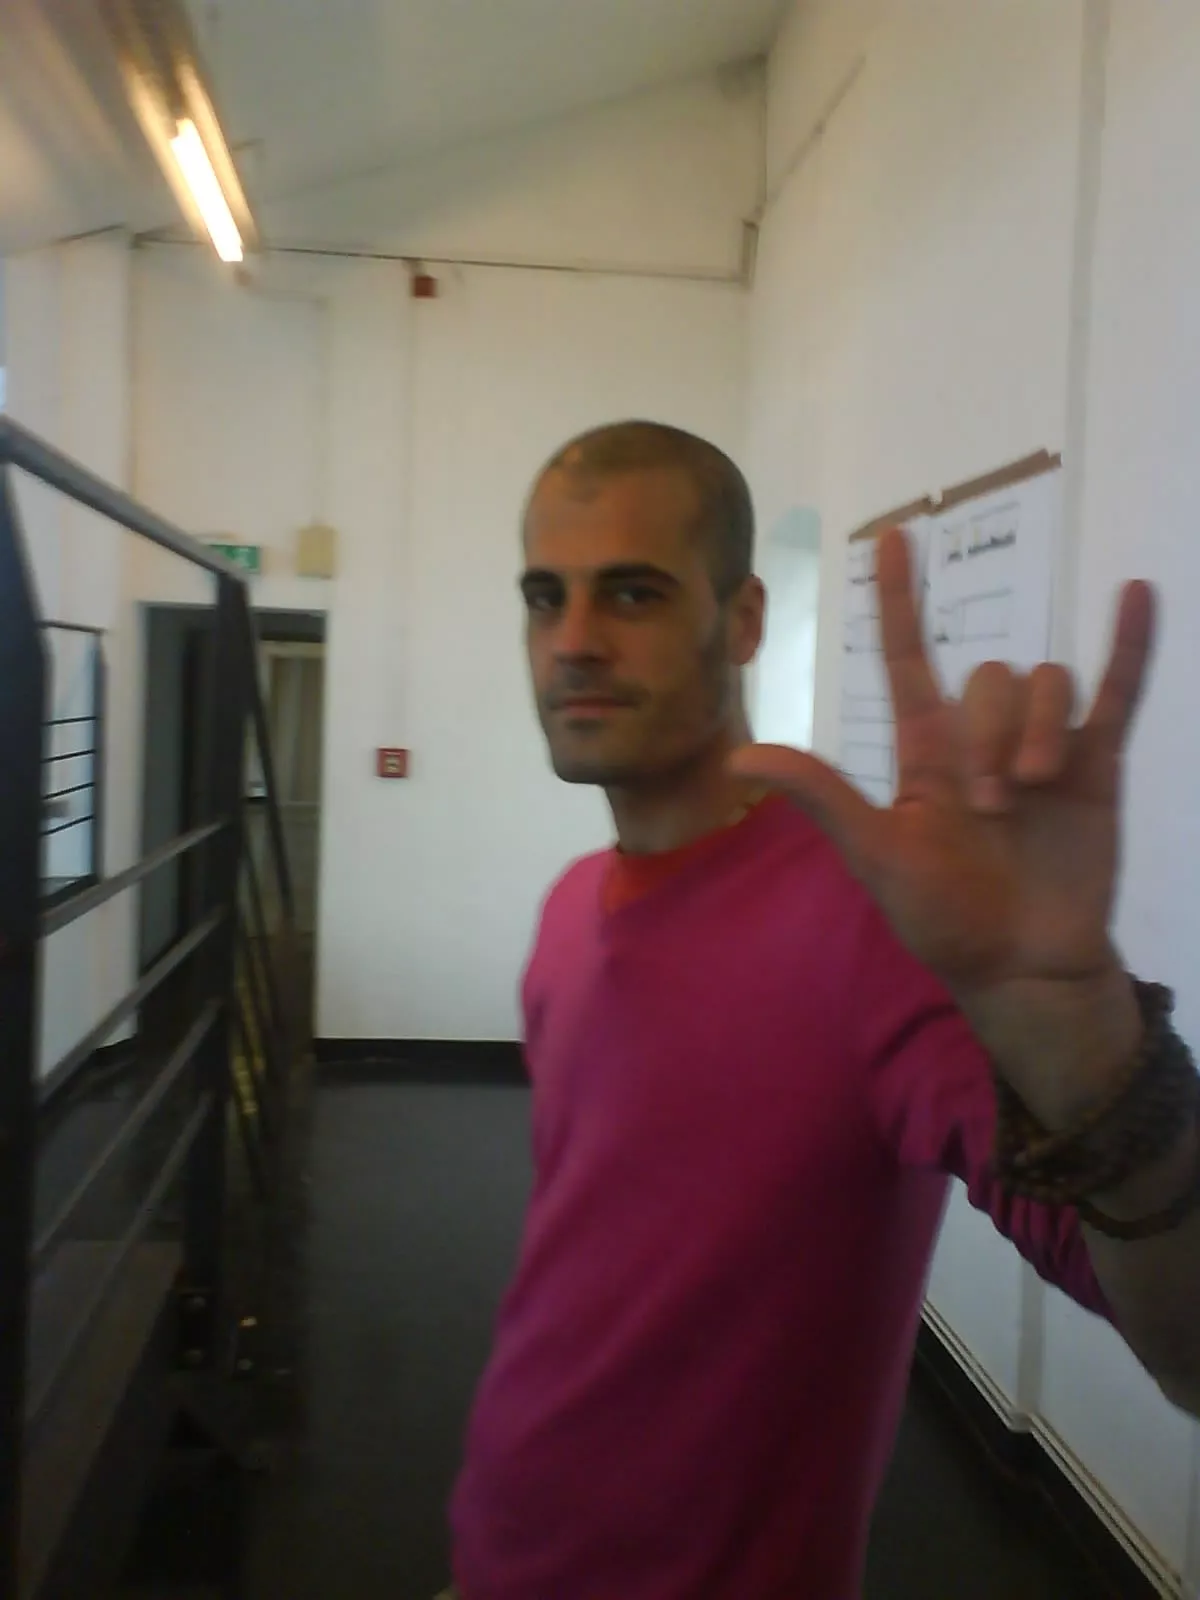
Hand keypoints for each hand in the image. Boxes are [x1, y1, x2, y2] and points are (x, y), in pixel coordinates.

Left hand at [732, 528, 1157, 1125]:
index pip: (910, 659)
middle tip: (990, 804)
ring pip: (1045, 683)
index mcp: (927, 752)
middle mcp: (984, 738)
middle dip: (991, 731)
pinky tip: (1134, 592)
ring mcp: (1044, 747)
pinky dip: (1127, 644)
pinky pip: (1116, 691)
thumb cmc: (943, 916)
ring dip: (1037, 732)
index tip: (890, 538)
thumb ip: (823, 796)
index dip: (899, 600)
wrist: (1024, 965)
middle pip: (991, 677)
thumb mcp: (876, 854)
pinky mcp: (1097, 765)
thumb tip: (738, 759)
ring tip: (1031, 794)